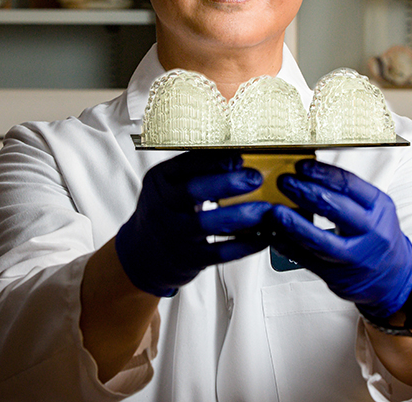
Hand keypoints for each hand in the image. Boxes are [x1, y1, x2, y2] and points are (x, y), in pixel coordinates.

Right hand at [115, 151, 270, 296]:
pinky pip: (219, 252)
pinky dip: (244, 245)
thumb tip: (236, 152)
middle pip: (192, 191)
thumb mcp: (170, 185)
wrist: (145, 255)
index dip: (213, 160)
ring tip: (266, 209)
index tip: (240, 156)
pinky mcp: (187, 259)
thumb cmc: (167, 211)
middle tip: (256, 178)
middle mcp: (161, 207)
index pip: (184, 165)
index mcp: (158, 181)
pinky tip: (262, 237)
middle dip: (228, 183)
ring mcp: (172, 235)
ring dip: (241, 215)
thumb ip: (196, 170)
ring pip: (207, 224)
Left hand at [269, 159, 411, 317]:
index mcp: (379, 207)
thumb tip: (307, 172)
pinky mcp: (337, 275)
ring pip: (320, 241)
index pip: (349, 184)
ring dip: (293, 225)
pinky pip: (308, 260)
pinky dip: (289, 247)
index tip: (300, 166)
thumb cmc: (377, 236)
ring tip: (275, 212)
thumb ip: (347, 193)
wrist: (394, 278)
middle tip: (284, 182)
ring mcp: (354, 256)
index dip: (322, 173)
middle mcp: (370, 231)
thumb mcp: (374, 209)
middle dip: (304, 192)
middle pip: (334, 208)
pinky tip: (275, 236)